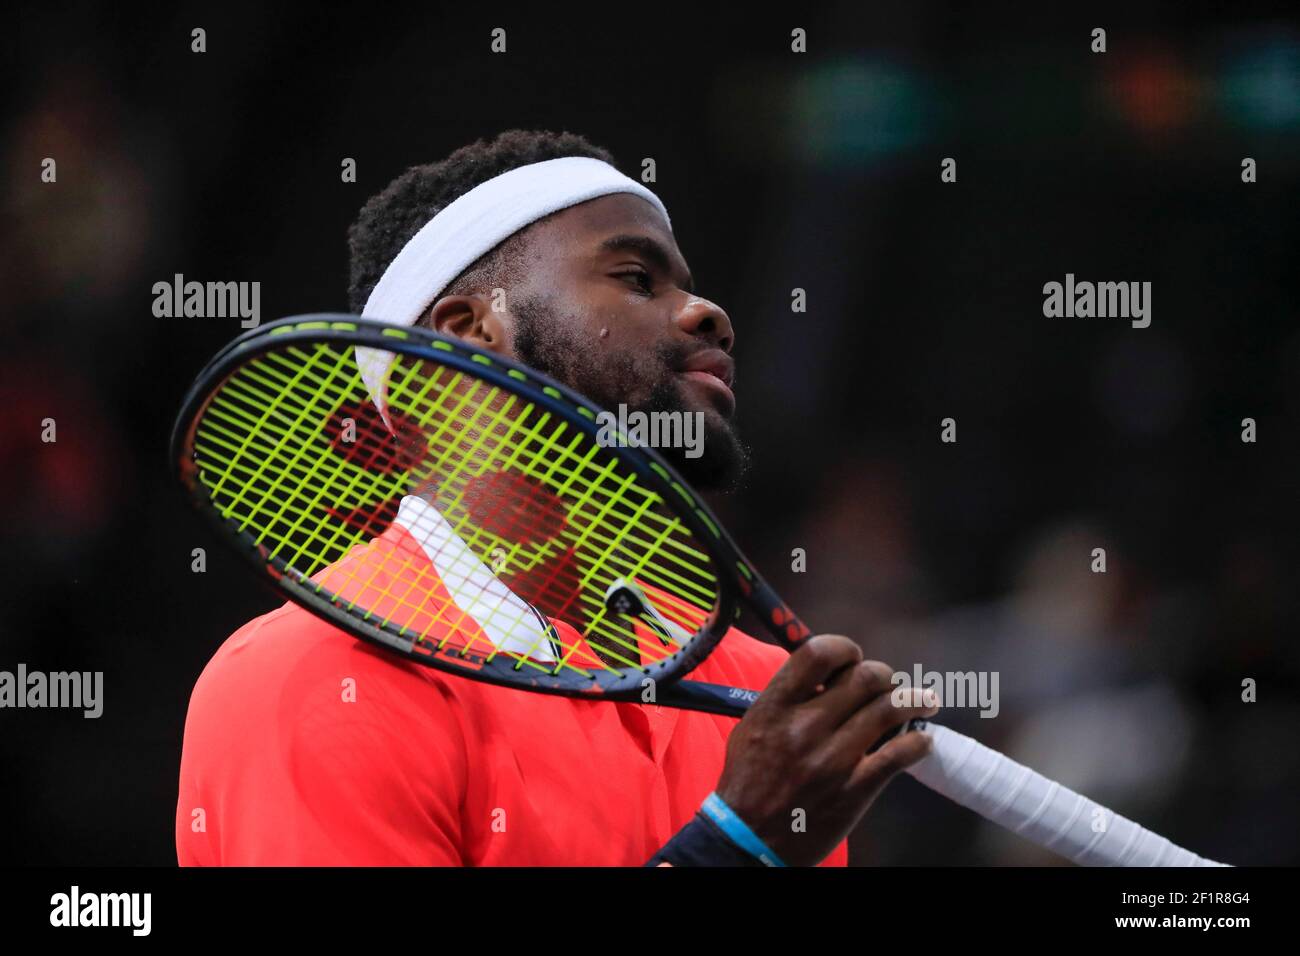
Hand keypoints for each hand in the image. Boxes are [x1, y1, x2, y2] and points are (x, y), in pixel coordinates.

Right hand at [715, 634, 938, 865]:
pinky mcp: (854, 789)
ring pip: (889, 710)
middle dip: (883, 676)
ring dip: (914, 700)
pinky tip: (922, 740)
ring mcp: (833, 759)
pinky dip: (918, 742)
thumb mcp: (753, 726)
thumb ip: (786, 698)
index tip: (853, 658)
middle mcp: (805, 726)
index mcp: (776, 707)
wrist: (748, 838)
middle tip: (887, 684)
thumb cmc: (748, 780)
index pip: (818, 654)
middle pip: (864, 678)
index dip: (844, 649)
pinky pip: (900, 755)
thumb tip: (827, 677)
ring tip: (925, 699)